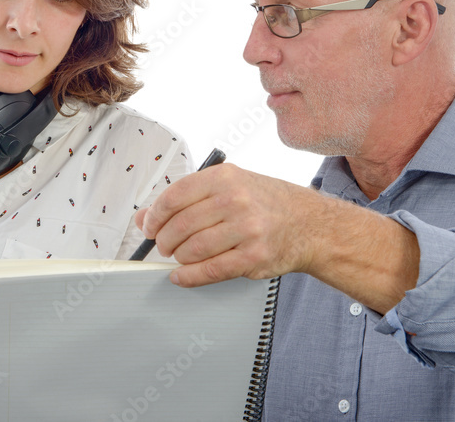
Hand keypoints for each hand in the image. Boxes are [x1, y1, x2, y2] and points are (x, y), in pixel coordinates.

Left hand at [135, 163, 323, 285]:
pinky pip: (211, 270)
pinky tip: (181, 276)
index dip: (155, 216)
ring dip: (179, 258)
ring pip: (193, 249)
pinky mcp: (254, 256)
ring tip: (179, 257)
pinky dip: (189, 277)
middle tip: (163, 245)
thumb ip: (186, 198)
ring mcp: (247, 229)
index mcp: (225, 178)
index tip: (149, 227)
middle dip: (165, 240)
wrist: (309, 223)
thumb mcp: (228, 187)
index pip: (174, 196)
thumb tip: (145, 218)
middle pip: (181, 226)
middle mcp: (236, 200)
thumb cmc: (264, 203)